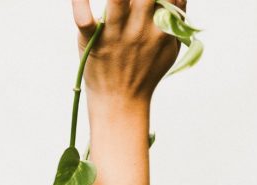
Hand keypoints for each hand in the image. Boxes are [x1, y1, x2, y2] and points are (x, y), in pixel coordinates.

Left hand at [72, 0, 186, 100]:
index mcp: (162, 30)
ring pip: (117, 0)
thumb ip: (177, 23)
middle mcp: (140, 30)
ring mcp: (116, 34)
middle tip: (137, 0)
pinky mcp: (93, 40)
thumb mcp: (169, 50)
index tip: (157, 0)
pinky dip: (80, 4)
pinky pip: (84, 19)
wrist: (121, 102)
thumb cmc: (146, 73)